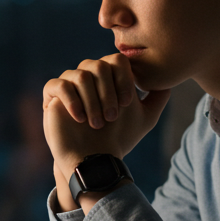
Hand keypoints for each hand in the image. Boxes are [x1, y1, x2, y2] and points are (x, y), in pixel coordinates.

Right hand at [42, 61, 170, 211]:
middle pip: (99, 64)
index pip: (117, 60)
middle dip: (109, 92)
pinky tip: (80, 118)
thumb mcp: (146, 117)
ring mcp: (69, 84)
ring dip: (93, 101)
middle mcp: (89, 75)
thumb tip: (168, 80)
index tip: (128, 104)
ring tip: (97, 123)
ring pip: (81, 75)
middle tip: (112, 117)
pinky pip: (59, 85)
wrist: (95, 160)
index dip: (124, 80)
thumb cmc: (119, 138)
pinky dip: (72, 101)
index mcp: (109, 76)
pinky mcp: (52, 95)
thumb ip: (158, 97)